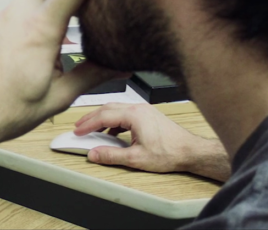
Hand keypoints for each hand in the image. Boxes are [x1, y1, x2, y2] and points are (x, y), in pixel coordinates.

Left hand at [0, 0, 128, 150]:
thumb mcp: (56, 98)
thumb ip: (92, 76)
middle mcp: (13, 16)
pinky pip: (2, 16)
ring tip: (36, 53)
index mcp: (38, 32)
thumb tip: (121, 67)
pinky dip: (13, 29)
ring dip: (36, 13)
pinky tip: (11, 59)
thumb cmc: (3, 113)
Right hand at [73, 102, 229, 181]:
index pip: (103, 116)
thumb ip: (112, 156)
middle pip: (107, 108)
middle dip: (91, 118)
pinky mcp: (148, 115)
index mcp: (134, 115)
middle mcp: (138, 108)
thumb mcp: (136, 158)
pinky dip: (114, 120)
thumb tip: (94, 154)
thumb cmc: (170, 152)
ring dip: (102, 117)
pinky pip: (125, 112)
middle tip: (79, 127)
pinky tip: (112, 131)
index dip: (87, 124)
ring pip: (116, 108)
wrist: (190, 151)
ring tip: (92, 128)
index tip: (78, 132)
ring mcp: (144, 110)